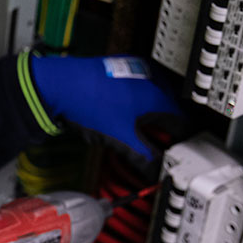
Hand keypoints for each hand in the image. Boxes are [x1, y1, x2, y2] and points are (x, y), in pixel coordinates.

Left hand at [30, 54, 180, 160]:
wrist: (59, 84)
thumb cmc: (89, 103)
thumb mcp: (121, 139)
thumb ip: (143, 158)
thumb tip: (156, 171)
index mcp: (158, 97)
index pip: (183, 124)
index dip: (183, 143)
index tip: (180, 155)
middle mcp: (151, 81)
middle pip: (170, 112)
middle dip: (167, 132)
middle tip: (164, 149)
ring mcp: (136, 73)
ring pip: (155, 101)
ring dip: (153, 119)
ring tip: (145, 136)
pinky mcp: (122, 71)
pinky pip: (140, 92)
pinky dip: (140, 107)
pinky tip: (127, 117)